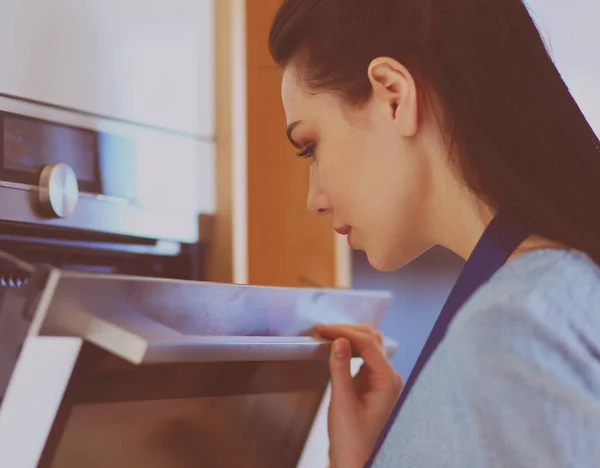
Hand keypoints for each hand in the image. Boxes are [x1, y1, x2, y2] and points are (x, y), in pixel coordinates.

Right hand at [313, 323, 402, 467]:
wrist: (354, 460)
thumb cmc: (352, 439)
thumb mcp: (343, 402)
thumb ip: (341, 368)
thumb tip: (338, 340)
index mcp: (388, 380)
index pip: (368, 344)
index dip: (343, 332)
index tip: (322, 329)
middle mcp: (389, 377)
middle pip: (371, 339)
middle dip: (346, 330)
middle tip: (321, 330)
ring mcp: (382, 379)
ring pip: (368, 345)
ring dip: (348, 336)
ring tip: (325, 335)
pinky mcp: (373, 382)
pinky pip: (364, 356)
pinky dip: (349, 348)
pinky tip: (335, 347)